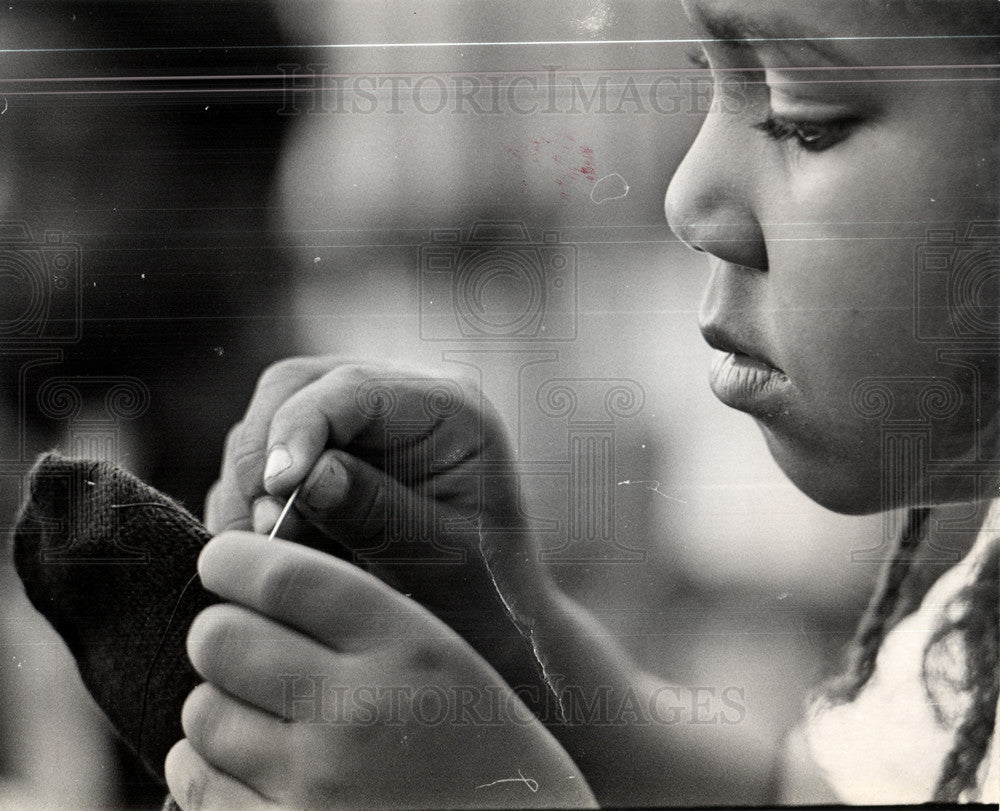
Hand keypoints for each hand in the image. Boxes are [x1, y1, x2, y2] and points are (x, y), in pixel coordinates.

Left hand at [165, 532, 594, 808]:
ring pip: (203, 712)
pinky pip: (194, 781)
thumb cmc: (485, 756)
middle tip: (237, 641)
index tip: (222, 560)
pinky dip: (204, 765)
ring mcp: (315, 786)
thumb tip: (255, 589)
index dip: (235, 559)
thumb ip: (366, 622)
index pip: (285, 578)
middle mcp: (358, 713)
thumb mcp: (450, 664)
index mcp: (411, 651)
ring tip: (259, 713)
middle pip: (224, 639)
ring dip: (216, 702)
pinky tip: (249, 764)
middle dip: (219, 632)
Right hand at [205, 359, 554, 711]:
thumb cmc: (482, 593)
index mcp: (446, 409)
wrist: (489, 628)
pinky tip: (270, 552)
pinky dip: (246, 508)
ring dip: (250, 489)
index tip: (276, 489)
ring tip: (272, 550)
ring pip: (264, 424)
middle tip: (262, 529)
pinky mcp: (320, 462)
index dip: (302, 427)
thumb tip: (304, 477)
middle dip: (262, 456)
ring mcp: (353, 428)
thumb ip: (378, 514)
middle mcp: (394, 402)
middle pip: (293, 388)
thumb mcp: (442, 559)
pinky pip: (257, 467)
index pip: (354, 388)